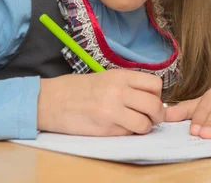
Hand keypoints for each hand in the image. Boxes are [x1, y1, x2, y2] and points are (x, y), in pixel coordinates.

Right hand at [37, 70, 165, 135]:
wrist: (52, 101)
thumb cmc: (79, 89)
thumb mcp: (107, 78)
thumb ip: (129, 86)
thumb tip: (152, 97)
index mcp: (121, 76)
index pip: (155, 85)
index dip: (157, 95)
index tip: (151, 99)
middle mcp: (119, 92)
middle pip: (155, 105)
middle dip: (158, 115)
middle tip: (152, 118)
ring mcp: (112, 111)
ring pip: (145, 124)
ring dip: (145, 127)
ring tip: (136, 125)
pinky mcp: (105, 129)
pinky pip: (129, 134)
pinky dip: (129, 134)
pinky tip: (120, 128)